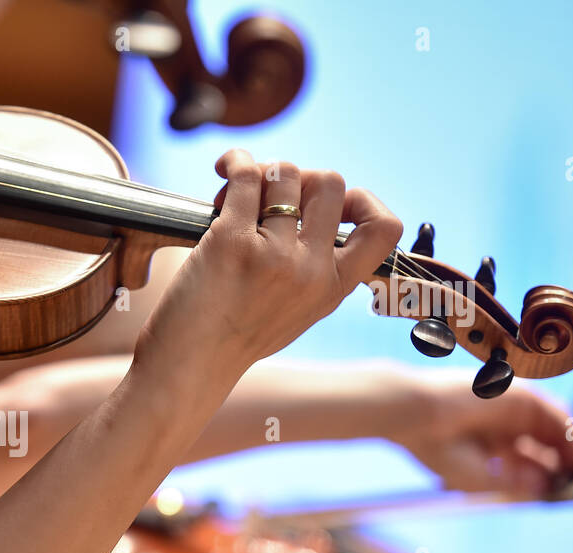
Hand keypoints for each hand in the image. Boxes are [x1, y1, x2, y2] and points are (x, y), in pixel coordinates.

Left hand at [135, 149, 402, 375]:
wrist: (187, 370)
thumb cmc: (231, 341)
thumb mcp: (295, 315)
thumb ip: (314, 273)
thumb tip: (311, 208)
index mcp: (332, 290)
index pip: (385, 229)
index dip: (363, 200)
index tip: (335, 200)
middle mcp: (310, 271)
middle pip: (330, 183)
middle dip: (300, 177)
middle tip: (269, 198)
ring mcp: (273, 255)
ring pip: (284, 174)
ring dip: (261, 173)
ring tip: (232, 199)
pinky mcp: (231, 242)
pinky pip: (245, 177)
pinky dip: (234, 163)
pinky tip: (223, 168)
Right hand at [396, 374, 572, 493]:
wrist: (414, 415)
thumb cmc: (435, 447)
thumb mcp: (477, 475)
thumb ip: (512, 483)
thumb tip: (544, 488)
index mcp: (486, 438)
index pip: (525, 455)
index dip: (544, 473)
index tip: (558, 491)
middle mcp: (501, 421)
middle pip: (542, 441)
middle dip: (560, 463)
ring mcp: (511, 406)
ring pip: (551, 428)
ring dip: (569, 450)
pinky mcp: (518, 395)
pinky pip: (554, 415)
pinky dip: (568, 436)